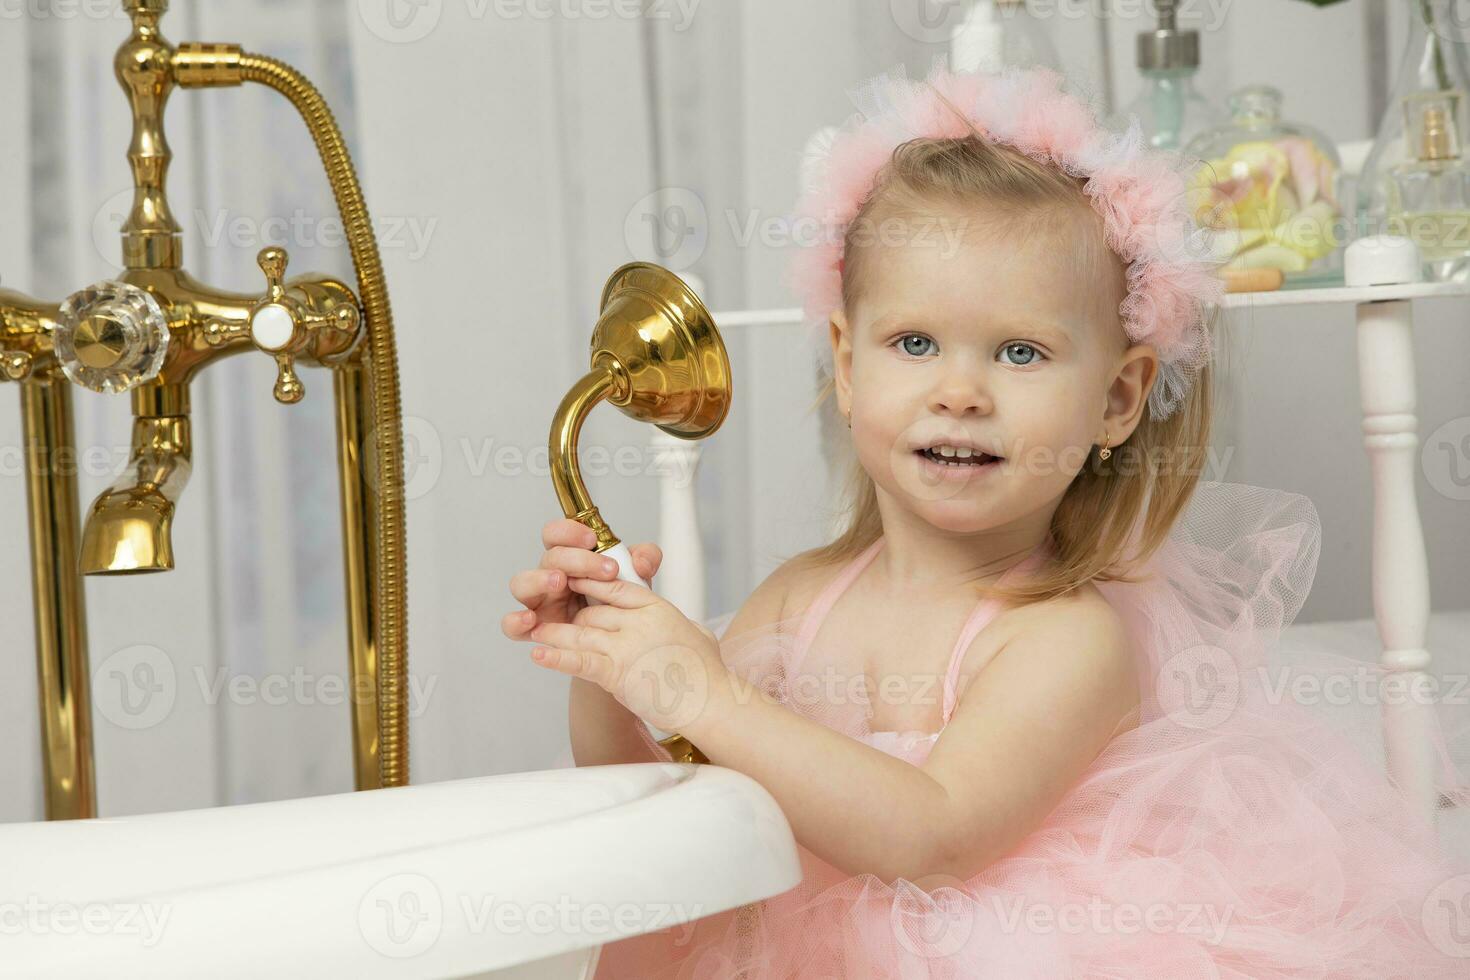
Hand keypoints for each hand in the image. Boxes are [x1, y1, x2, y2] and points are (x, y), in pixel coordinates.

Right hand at [502, 518, 662, 641]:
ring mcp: (539, 601)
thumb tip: (642, 561)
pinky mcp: (533, 628)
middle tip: (605, 569)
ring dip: (540, 579)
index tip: (592, 538)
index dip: (570, 531)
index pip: (559, 534)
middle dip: (575, 559)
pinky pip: (511, 624)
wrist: (616, 643)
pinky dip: (515, 621)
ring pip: (522, 583)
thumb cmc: (618, 604)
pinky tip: (530, 620)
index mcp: (570, 558)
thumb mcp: (636, 580)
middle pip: (549, 557)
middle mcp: (551, 575)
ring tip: (560, 582)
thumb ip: (644, 561)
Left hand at [525, 574, 729, 735]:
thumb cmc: (707, 673)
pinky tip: (539, 654)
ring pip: (580, 633)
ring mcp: (625, 646)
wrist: (709, 701)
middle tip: (554, 620)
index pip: (617, 588)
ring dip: (554, 634)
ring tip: (537, 633)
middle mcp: (638, 622)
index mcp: (657, 608)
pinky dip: (556, 658)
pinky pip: (579, 661)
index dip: (593, 583)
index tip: (576, 580)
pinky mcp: (616, 672)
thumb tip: (684, 627)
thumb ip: (683, 625)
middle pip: (594, 612)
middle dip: (572, 618)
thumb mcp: (698, 634)